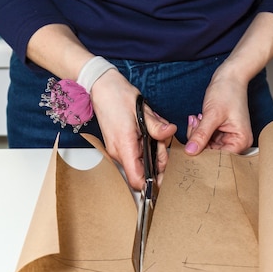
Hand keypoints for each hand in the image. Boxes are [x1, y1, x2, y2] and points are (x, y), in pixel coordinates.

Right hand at [91, 70, 176, 190]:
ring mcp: (118, 150)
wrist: (102, 88)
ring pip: (141, 163)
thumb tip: (170, 133)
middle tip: (162, 142)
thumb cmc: (117, 97)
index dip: (152, 183)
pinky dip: (146, 146)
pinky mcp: (120, 145)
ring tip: (156, 133)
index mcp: (124, 147)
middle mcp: (119, 153)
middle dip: (158, 161)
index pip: (137, 180)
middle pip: (143, 172)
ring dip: (153, 151)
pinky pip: (136, 154)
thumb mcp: (142, 110)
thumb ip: (157, 127)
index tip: (166, 175)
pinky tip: (149, 132)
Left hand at [184, 65, 253, 155]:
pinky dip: (199, 129)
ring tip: (197, 118)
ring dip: (197, 133)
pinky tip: (198, 118)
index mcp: (241, 141)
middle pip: (212, 152)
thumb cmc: (228, 91)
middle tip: (194, 125)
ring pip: (206, 145)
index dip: (204, 154)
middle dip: (199, 141)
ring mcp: (228, 137)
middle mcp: (236, 142)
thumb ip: (201, 134)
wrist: (230, 76)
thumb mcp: (212, 114)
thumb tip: (190, 151)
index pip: (219, 158)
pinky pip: (205, 137)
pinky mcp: (220, 132)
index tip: (190, 148)